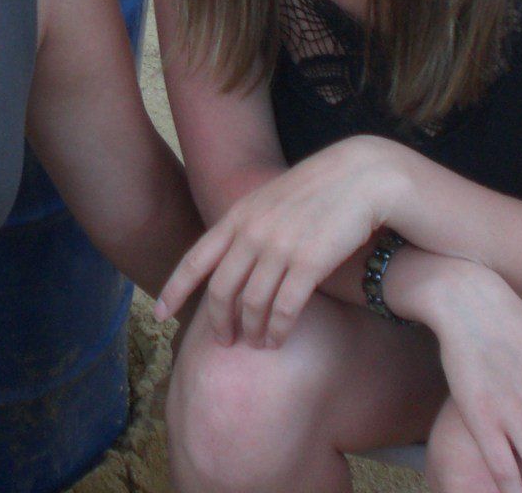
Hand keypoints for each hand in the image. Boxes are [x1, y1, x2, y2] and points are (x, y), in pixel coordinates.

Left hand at [153, 136, 402, 347]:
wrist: (363, 176)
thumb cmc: (320, 191)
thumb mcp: (272, 200)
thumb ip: (249, 225)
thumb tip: (232, 258)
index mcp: (239, 215)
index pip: (196, 259)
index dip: (174, 289)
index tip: (158, 314)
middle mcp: (253, 231)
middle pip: (221, 290)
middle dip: (218, 322)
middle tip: (223, 342)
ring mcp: (280, 246)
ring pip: (252, 304)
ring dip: (251, 331)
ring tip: (256, 345)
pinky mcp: (309, 262)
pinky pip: (284, 308)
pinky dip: (277, 329)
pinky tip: (277, 340)